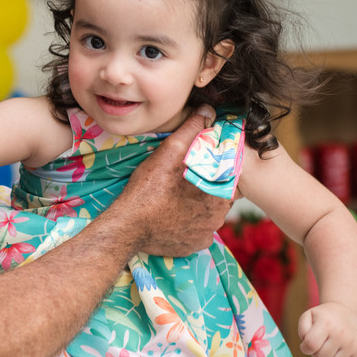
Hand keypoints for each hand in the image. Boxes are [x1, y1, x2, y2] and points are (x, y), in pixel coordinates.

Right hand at [114, 106, 230, 257]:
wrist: (127, 227)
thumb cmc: (148, 190)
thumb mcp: (168, 153)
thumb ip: (191, 129)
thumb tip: (207, 111)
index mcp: (219, 194)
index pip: (229, 175)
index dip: (215, 165)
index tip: (200, 161)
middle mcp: (218, 217)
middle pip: (219, 193)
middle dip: (207, 183)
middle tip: (185, 176)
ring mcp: (206, 234)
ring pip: (209, 212)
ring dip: (199, 203)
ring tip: (178, 194)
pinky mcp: (194, 246)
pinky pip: (198, 230)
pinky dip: (190, 221)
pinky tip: (175, 213)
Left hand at [297, 301, 356, 356]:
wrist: (346, 312)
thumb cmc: (323, 317)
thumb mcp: (308, 316)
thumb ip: (303, 330)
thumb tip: (307, 346)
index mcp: (326, 324)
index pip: (311, 345)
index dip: (305, 348)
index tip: (306, 344)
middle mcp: (341, 334)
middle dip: (316, 353)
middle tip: (319, 344)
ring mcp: (352, 343)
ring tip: (328, 347)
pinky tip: (338, 351)